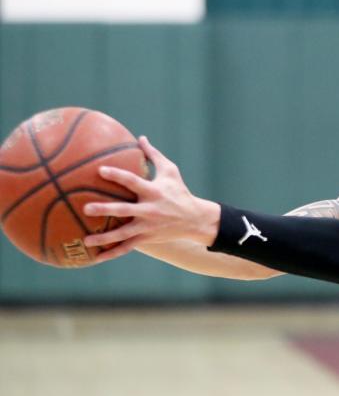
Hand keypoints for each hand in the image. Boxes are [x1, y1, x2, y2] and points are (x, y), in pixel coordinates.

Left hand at [82, 136, 220, 261]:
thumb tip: (140, 137)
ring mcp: (148, 227)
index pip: (133, 182)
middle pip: (124, 211)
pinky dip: (111, 253)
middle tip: (86, 208)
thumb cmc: (180, 192)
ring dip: (105, 238)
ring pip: (123, 234)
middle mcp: (150, 210)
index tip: (100, 170)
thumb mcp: (171, 171)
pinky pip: (126, 247)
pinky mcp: (147, 238)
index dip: (117, 176)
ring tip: (86, 239)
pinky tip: (95, 257)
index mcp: (154, 192)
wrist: (195, 220)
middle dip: (106, 210)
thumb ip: (154, 155)